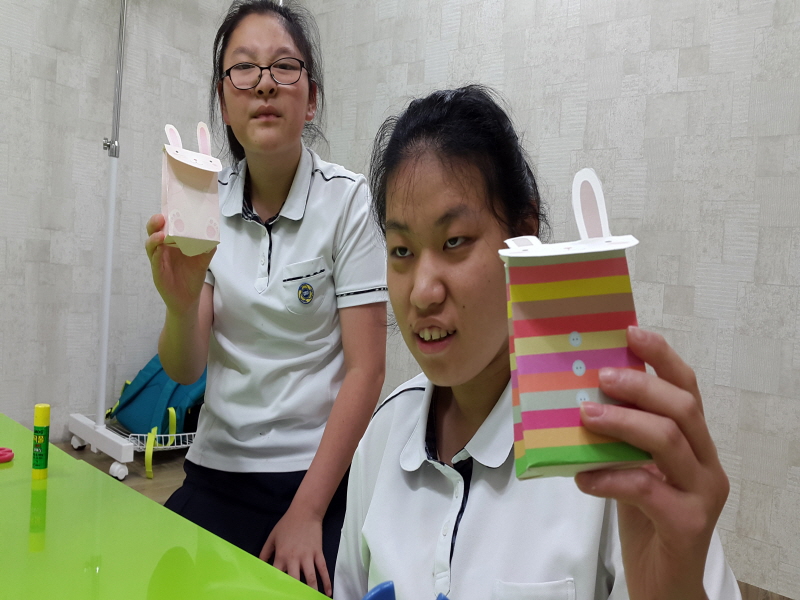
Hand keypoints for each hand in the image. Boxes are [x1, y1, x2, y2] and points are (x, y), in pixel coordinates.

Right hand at [145, 214, 214, 314]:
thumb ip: (207, 246)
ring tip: (161, 233)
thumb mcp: (203, 259)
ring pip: (151, 244)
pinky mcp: (157, 271)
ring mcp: (158, 259)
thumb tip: (214, 232)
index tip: (169, 206)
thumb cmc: (192, 275)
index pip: (166, 225)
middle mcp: (163, 248)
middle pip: (154, 231)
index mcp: (172, 242)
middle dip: (155, 222)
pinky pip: (153, 260)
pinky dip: (156, 253)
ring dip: (154, 237)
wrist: (188, 298)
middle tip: (161, 217)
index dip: (165, 215)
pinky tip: (160, 248)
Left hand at [259, 506, 330, 596]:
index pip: (277, 575)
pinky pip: (323, 569)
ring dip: (312, 590)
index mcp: (281, 555)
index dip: (276, 586)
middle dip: (295, 592)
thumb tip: (259, 566)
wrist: (305, 512)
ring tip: (313, 599)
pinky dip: (326, 581)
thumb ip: (264, 552)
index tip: (277, 594)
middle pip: (294, 580)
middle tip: (295, 599)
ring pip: (310, 577)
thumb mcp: (272, 537)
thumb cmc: (287, 524)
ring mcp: (308, 556)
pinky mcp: (318, 553)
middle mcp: (294, 558)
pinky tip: (328, 592)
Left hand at [575, 326, 727, 599]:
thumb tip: (576, 398)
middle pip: (682, 407)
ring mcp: (702, 493)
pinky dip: (609, 477)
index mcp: (693, 443)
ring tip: (585, 415)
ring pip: (669, 440)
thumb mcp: (630, 468)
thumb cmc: (643, 518)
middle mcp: (706, 463)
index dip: (661, 356)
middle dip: (640, 385)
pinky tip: (583, 478)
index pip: (686, 388)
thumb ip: (618, 439)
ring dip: (623, 421)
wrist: (663, 581)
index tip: (630, 330)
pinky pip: (647, 488)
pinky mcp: (688, 523)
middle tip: (600, 376)